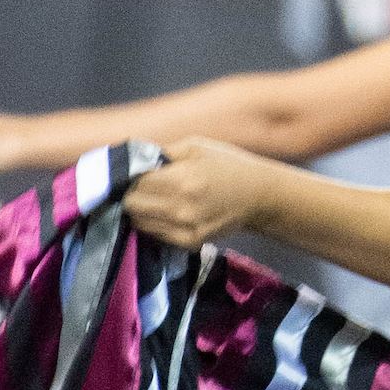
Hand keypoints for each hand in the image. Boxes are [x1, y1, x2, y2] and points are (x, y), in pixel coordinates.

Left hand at [124, 137, 272, 248]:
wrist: (260, 196)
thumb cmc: (228, 165)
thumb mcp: (196, 146)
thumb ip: (161, 153)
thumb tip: (129, 160)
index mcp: (181, 180)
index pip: (133, 184)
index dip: (130, 177)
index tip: (135, 173)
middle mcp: (180, 209)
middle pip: (130, 205)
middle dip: (131, 194)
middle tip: (143, 186)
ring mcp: (184, 230)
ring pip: (139, 222)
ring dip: (141, 210)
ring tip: (156, 199)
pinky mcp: (189, 243)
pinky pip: (155, 234)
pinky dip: (155, 223)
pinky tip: (168, 212)